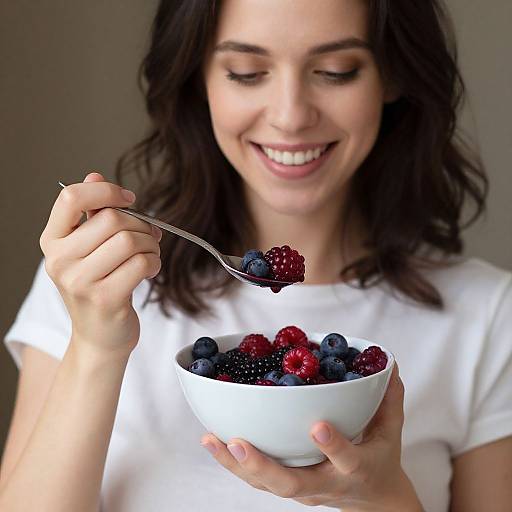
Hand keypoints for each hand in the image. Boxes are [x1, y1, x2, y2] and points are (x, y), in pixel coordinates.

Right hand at [39, 172, 161, 353]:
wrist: (99, 337)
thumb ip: (91, 214)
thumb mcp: (88, 249)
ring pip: (131, 240)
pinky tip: (150, 270)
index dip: (105, 190)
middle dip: (141, 225)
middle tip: (149, 236)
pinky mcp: (105, 298)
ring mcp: (80, 281)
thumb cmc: (98, 286)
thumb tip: (93, 175)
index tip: (128, 199)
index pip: (70, 197)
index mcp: (52, 241)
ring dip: (151, 244)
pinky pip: (143, 263)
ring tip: (149, 253)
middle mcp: (60, 260)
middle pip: (112, 219)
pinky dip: (155, 262)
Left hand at [201, 363, 422, 511]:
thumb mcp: (391, 432)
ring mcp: (302, 490)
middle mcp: (325, 484)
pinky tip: (214, 442)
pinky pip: (257, 480)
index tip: (318, 426)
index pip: (346, 460)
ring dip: (235, 465)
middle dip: (262, 465)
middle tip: (238, 442)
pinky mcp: (287, 488)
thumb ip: (389, 400)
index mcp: (354, 469)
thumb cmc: (380, 459)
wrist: (374, 500)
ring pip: (265, 485)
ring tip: (210, 440)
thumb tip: (389, 366)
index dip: (333, 445)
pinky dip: (233, 464)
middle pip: (291, 485)